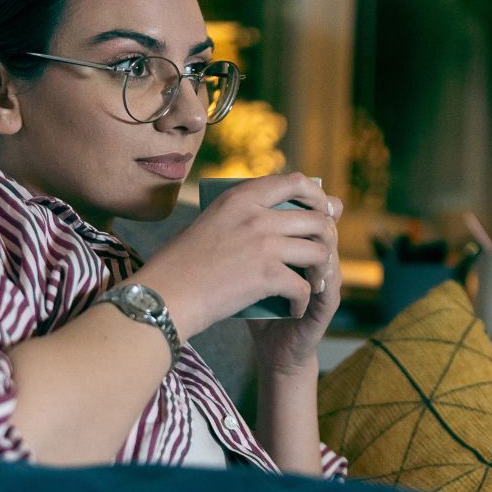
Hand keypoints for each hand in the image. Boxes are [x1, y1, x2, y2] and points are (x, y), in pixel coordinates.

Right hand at [131, 172, 341, 347]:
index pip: (295, 181)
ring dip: (321, 271)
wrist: (163, 296)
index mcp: (241, 197)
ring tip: (313, 283)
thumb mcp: (211, 224)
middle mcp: (256, 214)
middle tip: (323, 256)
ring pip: (318, 251)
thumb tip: (277, 217)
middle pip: (316, 218)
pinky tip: (294, 309)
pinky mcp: (266, 274)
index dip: (318, 196)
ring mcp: (263, 243)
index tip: (324, 211)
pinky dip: (303, 302)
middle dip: (327, 238)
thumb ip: (245, 215)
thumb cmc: (180, 266)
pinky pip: (304, 287)